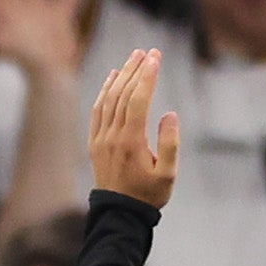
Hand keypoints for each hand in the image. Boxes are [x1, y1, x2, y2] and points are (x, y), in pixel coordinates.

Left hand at [86, 46, 179, 208]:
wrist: (119, 214)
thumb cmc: (148, 195)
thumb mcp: (168, 175)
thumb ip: (170, 144)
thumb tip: (170, 114)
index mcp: (131, 141)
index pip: (138, 100)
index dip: (147, 76)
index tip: (156, 57)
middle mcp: (112, 136)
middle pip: (123, 94)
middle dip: (136, 70)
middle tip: (148, 51)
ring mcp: (100, 138)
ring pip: (108, 99)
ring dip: (121, 76)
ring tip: (133, 58)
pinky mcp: (94, 142)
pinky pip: (97, 110)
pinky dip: (105, 91)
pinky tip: (113, 78)